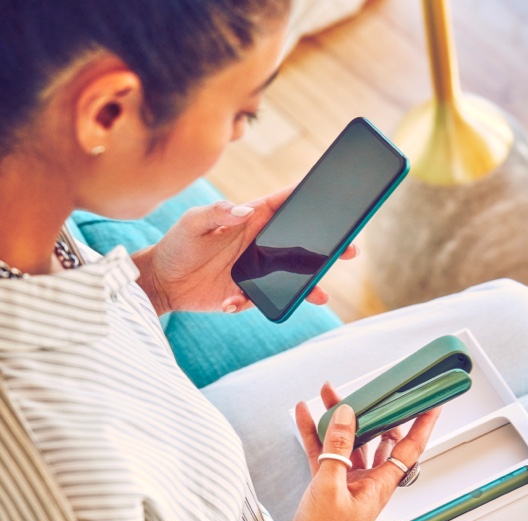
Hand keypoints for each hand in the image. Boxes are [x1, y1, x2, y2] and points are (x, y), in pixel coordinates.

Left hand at [133, 186, 356, 315]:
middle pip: (300, 241)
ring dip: (309, 283)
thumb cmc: (177, 244)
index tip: (332, 192)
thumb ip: (216, 213)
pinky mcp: (247, 292)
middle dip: (325, 245)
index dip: (307, 197)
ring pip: (292, 274)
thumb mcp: (193, 223)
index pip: (284, 204)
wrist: (162, 281)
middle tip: (349, 250)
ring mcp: (256, 269)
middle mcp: (259, 243)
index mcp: (250, 219)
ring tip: (321, 294)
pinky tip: (232, 303)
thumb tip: (243, 210)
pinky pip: (263, 299)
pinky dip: (254, 303)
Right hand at [260, 384, 439, 520]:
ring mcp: (346, 481)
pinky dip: (315, 434)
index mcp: (380, 486)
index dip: (422, 424)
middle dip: (370, 412)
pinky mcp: (327, 484)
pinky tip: (304, 416)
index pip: (409, 448)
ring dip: (338, 419)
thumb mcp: (331, 486)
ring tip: (328, 395)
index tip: (431, 403)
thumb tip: (347, 415)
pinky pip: (324, 451)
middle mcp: (367, 481)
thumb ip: (339, 447)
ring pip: (347, 441)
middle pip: (375, 438)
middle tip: (366, 391)